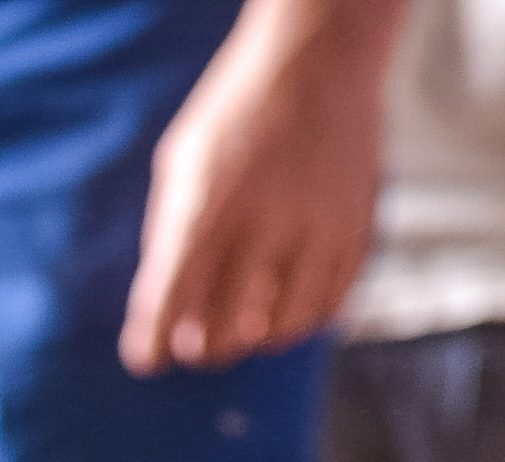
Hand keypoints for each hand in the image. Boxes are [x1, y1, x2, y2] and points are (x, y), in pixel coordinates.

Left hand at [123, 0, 391, 375]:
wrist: (318, 59)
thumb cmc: (236, 113)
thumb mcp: (181, 162)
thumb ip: (168, 237)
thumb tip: (158, 315)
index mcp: (208, 203)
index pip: (171, 300)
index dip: (151, 343)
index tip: (146, 358)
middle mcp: (266, 220)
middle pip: (226, 329)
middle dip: (203, 347)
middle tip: (196, 343)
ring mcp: (318, 227)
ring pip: (282, 328)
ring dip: (256, 338)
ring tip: (243, 326)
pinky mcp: (358, 228)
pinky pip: (329, 304)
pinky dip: (303, 318)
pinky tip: (284, 310)